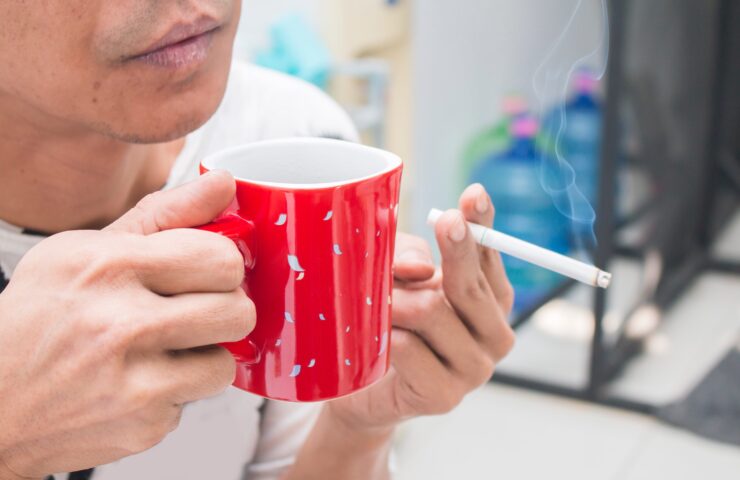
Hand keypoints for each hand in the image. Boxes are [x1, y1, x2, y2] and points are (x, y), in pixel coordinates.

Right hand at [0, 171, 253, 477]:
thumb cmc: (37, 321)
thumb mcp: (85, 250)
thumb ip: (164, 214)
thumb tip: (223, 182)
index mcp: (108, 266)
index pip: (221, 257)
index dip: (221, 265)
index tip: (205, 272)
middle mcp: (120, 323)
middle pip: (237, 310)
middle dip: (224, 309)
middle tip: (196, 310)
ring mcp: (132, 382)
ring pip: (226, 362)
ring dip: (204, 355)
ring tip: (165, 348)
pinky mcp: (142, 425)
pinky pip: (196, 400)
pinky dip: (176, 391)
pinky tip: (139, 380)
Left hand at [327, 184, 514, 430]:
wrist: (362, 389)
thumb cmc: (387, 324)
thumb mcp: (397, 277)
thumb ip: (410, 259)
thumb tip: (419, 267)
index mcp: (489, 302)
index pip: (491, 257)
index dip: (482, 224)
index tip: (473, 194)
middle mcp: (493, 335)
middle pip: (471, 284)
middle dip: (454, 249)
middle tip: (443, 220)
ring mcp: (473, 370)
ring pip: (432, 312)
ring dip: (392, 299)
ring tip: (371, 302)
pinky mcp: (444, 396)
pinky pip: (409, 349)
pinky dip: (384, 335)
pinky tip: (373, 337)